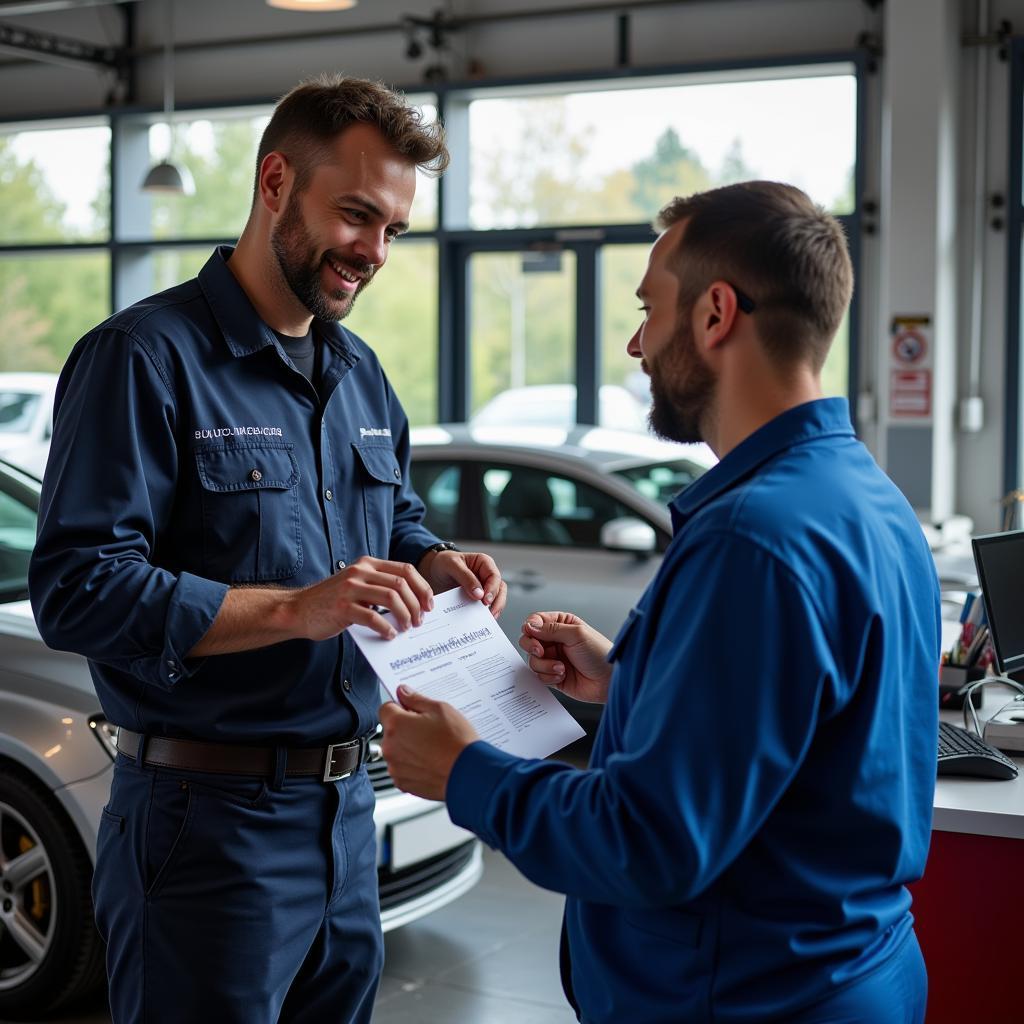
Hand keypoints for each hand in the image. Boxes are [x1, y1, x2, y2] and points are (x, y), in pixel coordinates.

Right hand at [292, 556, 432, 641]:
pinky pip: (373, 616)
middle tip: (419, 621)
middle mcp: (360, 572)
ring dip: (404, 615)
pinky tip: (389, 635)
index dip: (422, 587)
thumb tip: (414, 605)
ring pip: (391, 598)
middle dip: (416, 604)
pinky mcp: (342, 607)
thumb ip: (380, 588)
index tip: (429, 605)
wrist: (298, 610)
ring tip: (406, 628)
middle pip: (401, 584)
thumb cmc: (332, 602)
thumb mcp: (358, 586)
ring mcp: (350, 588)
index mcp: (367, 564)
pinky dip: (386, 627)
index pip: (405, 569)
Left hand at [379, 686, 479, 799]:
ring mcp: (395, 767)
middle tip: (429, 730)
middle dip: (406, 728)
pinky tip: (431, 762)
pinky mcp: (402, 783)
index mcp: (396, 724)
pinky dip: (412, 765)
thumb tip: (403, 692)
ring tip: (432, 748)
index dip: (400, 707)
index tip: (412, 711)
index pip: (386, 708)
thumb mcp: (440, 709)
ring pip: (397, 750)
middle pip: (391, 730)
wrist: (469, 774)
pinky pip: (402, 768)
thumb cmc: (457, 743)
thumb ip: (416, 699)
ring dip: (408, 747)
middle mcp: (390, 747)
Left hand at [419, 549, 506, 618]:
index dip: (492, 589)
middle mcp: (487, 575)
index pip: (494, 576)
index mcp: (484, 563)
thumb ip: (466, 578)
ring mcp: (484, 587)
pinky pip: (486, 606)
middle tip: (490, 613)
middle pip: (499, 589)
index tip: (485, 601)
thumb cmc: (443, 563)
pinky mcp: (478, 597)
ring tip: (488, 619)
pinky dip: (486, 613)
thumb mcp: (452, 565)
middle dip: (497, 602)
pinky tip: (481, 620)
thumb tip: (479, 594)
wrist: (433, 571)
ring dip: (495, 609)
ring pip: (497, 598)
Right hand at [519, 612, 613, 704]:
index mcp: (562, 625)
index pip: (536, 621)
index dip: (530, 628)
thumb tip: (530, 626)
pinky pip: (539, 676)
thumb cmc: (600, 654)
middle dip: (532, 647)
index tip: (532, 634)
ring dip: (545, 665)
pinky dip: (549, 677)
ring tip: (561, 667)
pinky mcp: (553, 675)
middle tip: (541, 651)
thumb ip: (551, 629)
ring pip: (533, 660)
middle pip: (528, 640)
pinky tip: (563, 675)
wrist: (609, 680)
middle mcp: (555, 641)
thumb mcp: (577, 634)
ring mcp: (553, 658)